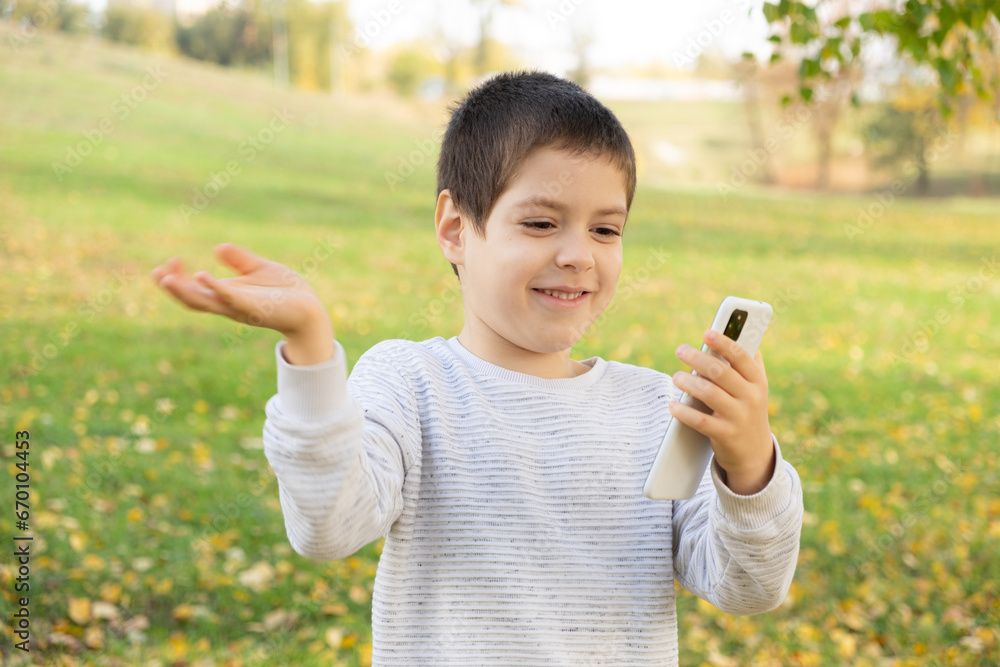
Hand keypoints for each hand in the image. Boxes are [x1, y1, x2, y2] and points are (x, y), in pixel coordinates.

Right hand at [150, 243, 333, 363]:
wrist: (311, 310)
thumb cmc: (286, 292)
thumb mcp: (259, 269)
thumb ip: (239, 260)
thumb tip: (218, 247)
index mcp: (227, 295)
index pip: (193, 289)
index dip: (178, 278)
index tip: (171, 261)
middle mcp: (228, 304)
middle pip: (191, 299)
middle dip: (172, 287)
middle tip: (157, 273)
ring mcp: (240, 307)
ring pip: (205, 303)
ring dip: (184, 291)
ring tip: (166, 278)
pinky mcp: (255, 307)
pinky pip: (231, 299)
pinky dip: (216, 288)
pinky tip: (203, 275)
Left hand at [668, 329, 774, 494]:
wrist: (755, 452)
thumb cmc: (747, 409)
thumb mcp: (753, 387)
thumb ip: (744, 364)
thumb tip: (730, 332)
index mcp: (758, 381)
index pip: (742, 356)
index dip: (724, 343)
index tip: (706, 333)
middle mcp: (751, 397)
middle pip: (720, 372)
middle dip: (697, 358)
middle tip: (680, 350)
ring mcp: (739, 417)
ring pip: (709, 393)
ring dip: (688, 382)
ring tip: (676, 377)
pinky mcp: (726, 435)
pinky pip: (700, 421)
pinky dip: (683, 411)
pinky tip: (672, 405)